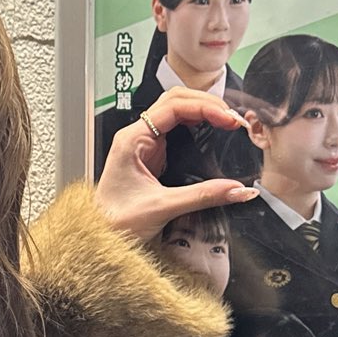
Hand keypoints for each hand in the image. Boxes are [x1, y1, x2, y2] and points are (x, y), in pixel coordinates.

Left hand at [95, 86, 259, 241]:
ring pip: (176, 111)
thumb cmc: (116, 220)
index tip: (228, 119)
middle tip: (232, 119)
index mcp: (133, 139)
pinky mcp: (153, 155)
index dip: (205, 108)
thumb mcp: (163, 207)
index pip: (173, 106)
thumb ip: (203, 196)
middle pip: (176, 101)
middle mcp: (138, 135)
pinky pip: (177, 129)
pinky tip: (212, 131)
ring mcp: (145, 143)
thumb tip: (237, 190)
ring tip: (226, 121)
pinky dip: (197, 125)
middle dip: (206, 104)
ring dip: (202, 111)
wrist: (100, 235)